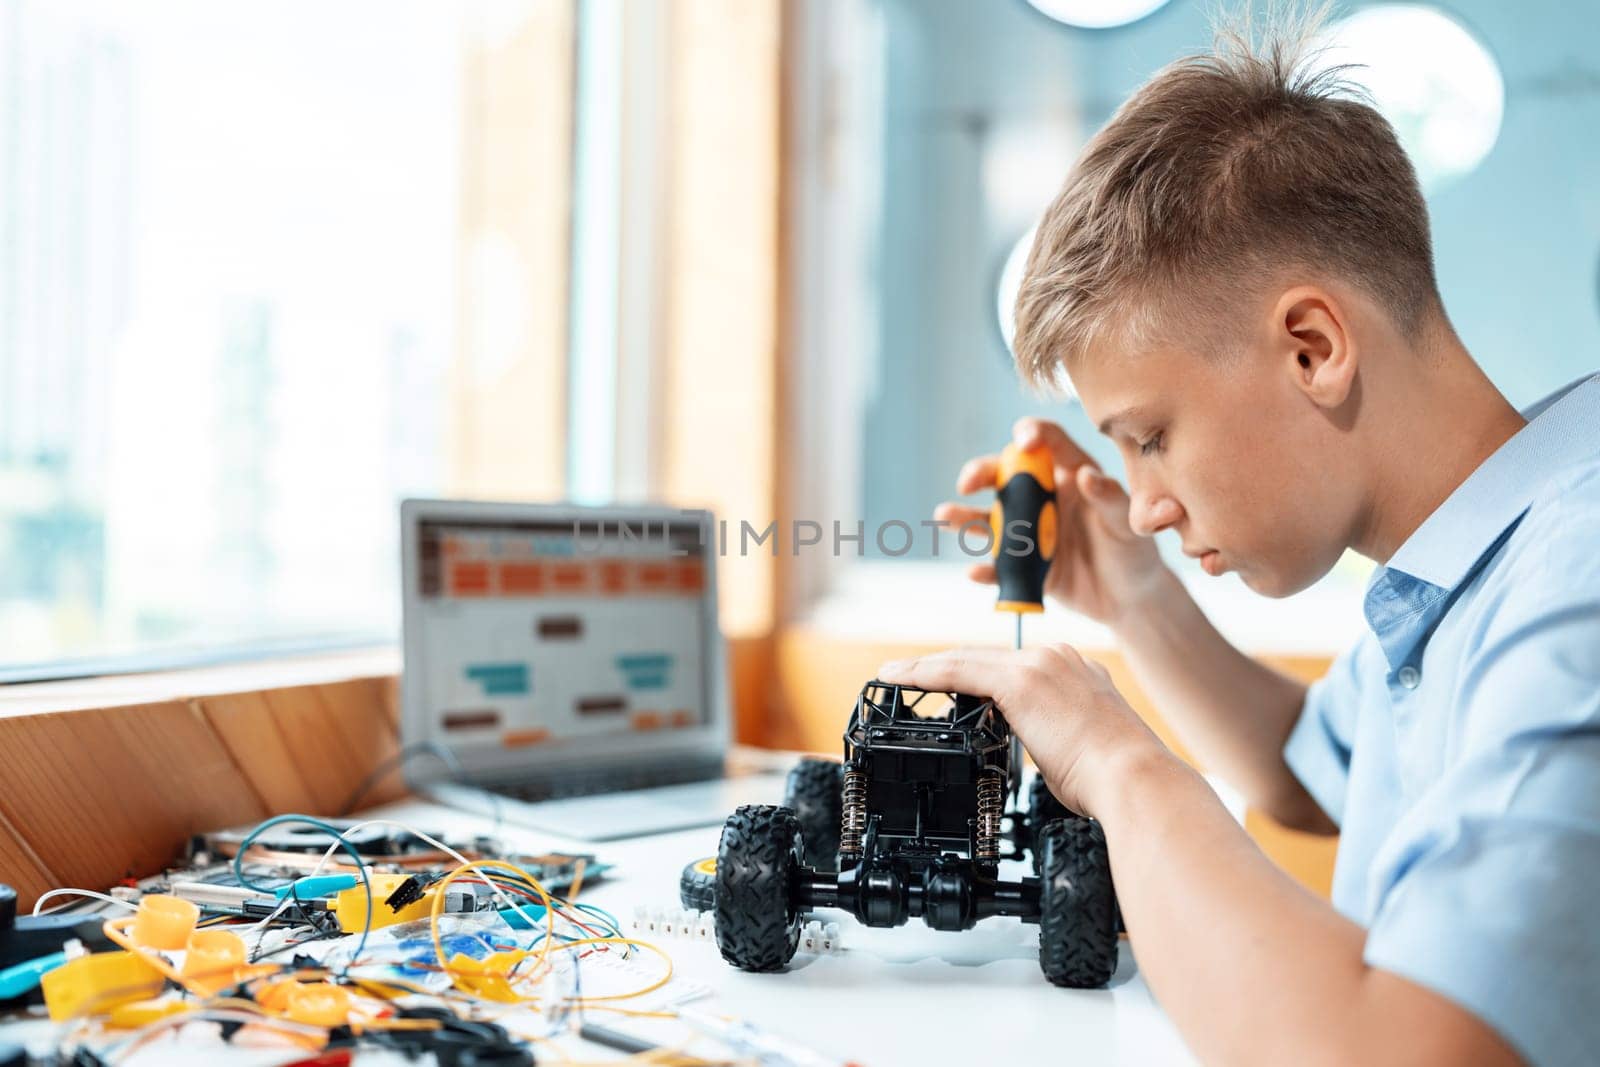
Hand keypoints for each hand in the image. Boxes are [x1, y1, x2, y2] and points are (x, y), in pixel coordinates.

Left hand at [877, 643, 1173, 815]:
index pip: (1010, 667)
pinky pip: (958, 672)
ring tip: (895, 676)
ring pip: (967, 659)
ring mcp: (1040, 666)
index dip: (974, 676)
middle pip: (984, 658)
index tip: (951, 688)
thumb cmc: (1114, 781)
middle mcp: (1058, 660)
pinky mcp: (1022, 681)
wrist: (1135, 780)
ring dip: (925, 668)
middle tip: (908, 677)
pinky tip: (899, 678)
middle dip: (944, 668)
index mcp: (1077, 674)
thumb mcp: (1081, 752)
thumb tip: (1042, 757)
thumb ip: (1055, 742)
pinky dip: (924, 674)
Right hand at [937, 417, 1171, 626]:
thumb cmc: (1134, 551)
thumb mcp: (1128, 523)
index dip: (1031, 434)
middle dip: (981, 473)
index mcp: (1071, 475)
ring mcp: (1029, 532)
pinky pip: (999, 567)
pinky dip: (986, 571)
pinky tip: (976, 573)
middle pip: (1005, 476)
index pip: (1047, 443)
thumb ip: (1109, 498)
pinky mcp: (1024, 567)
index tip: (1022, 441)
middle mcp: (1043, 498)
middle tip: (968, 482)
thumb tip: (1086, 475)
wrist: (1131, 599)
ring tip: (945, 517)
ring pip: (989, 519)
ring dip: (963, 517)